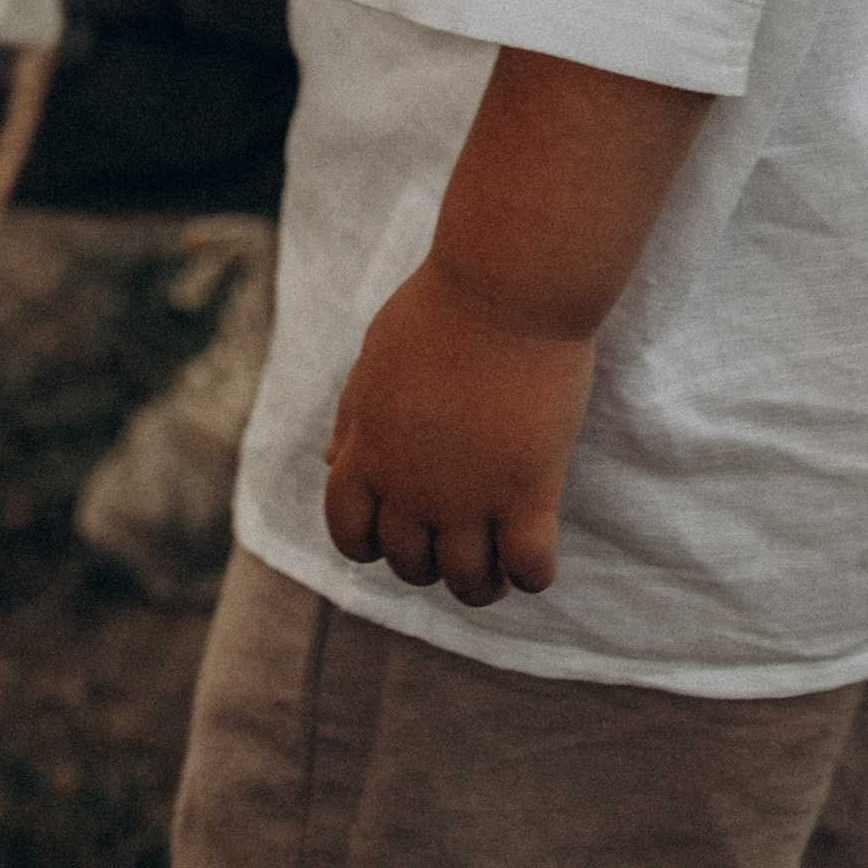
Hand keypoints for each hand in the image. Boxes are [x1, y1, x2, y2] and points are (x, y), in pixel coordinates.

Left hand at [323, 258, 589, 607]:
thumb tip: (330, 461)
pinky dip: (532, 575)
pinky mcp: (528, 491)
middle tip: (462, 542)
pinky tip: (537, 555)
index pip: (348, 532)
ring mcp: (468, 495)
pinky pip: (529, 569)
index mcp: (368, 450)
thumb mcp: (376, 357)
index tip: (401, 532)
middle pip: (410, 563)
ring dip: (482, 584)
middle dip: (432, 562)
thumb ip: (354, 416)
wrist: (506, 283)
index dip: (372, 543)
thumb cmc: (444, 307)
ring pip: (468, 581)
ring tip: (500, 568)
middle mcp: (410, 485)